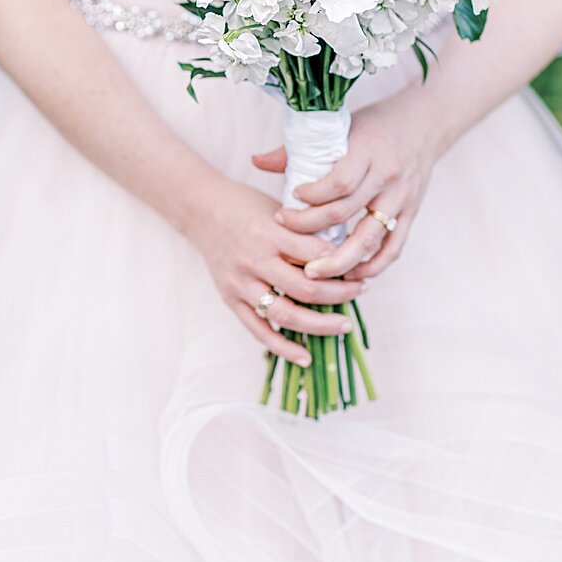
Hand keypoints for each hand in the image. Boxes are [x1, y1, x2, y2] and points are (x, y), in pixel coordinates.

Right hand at [184, 177, 368, 366]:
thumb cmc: (245, 205)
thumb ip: (305, 231)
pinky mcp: (230, 299)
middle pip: (305, 288)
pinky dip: (283, 348)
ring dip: (320, 324)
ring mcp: (240, 283)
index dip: (342, 263)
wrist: (201, 210)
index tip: (360, 266)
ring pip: (285, 314)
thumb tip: (345, 252)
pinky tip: (306, 356)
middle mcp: (254, 259)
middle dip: (340, 294)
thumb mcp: (278, 207)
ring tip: (344, 325)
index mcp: (269, 231)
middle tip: (361, 291)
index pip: (315, 254)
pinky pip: (258, 330)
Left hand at [251, 94, 439, 284]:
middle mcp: (386, 175)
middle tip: (286, 244)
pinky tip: (351, 274)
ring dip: (340, 261)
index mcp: (367, 149)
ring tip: (314, 273)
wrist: (424, 123)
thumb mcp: (340, 126)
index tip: (290, 203)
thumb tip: (256, 162)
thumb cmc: (375, 124)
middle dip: (311, 232)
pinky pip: (393, 247)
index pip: (339, 181)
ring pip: (370, 238)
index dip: (312, 198)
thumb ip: (300, 149)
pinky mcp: (412, 212)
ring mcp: (401, 197)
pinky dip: (372, 265)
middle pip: (347, 213)